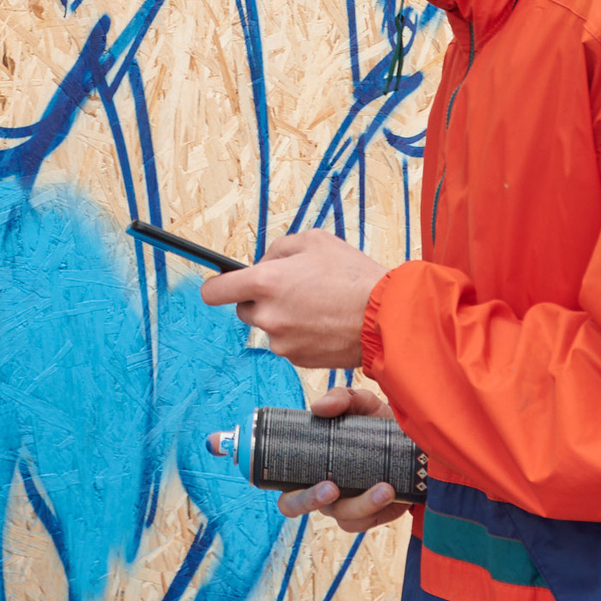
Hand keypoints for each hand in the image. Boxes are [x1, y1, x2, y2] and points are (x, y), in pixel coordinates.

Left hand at [198, 231, 385, 368]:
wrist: (385, 317)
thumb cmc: (353, 276)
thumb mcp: (314, 241)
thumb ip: (278, 250)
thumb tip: (264, 263)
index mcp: (265, 282)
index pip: (214, 293)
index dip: (216, 287)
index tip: (221, 286)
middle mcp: (268, 315)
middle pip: (244, 310)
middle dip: (261, 299)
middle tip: (293, 289)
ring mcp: (282, 342)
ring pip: (270, 327)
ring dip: (284, 317)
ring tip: (318, 305)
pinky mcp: (298, 360)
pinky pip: (288, 343)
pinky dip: (300, 334)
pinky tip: (324, 322)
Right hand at [275, 387, 412, 533]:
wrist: (411, 441)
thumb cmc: (375, 422)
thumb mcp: (360, 403)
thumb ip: (341, 398)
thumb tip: (319, 407)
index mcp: (308, 464)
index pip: (279, 478)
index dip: (273, 480)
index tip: (288, 468)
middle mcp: (320, 488)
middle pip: (297, 505)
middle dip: (310, 500)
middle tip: (331, 488)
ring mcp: (343, 504)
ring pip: (341, 515)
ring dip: (361, 504)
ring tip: (384, 488)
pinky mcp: (368, 515)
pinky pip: (363, 521)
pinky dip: (376, 508)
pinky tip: (390, 492)